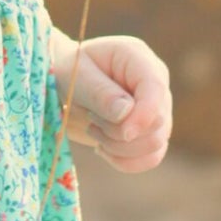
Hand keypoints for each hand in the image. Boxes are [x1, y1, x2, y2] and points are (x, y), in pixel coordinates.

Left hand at [52, 32, 171, 171]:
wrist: (62, 86)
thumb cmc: (66, 72)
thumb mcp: (75, 76)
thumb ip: (100, 93)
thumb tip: (127, 113)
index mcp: (137, 58)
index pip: (156, 89)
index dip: (143, 115)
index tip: (123, 133)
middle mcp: (154, 83)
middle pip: (157, 124)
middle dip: (119, 132)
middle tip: (90, 118)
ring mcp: (156, 109)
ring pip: (155, 145)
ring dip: (118, 147)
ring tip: (93, 129)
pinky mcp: (149, 132)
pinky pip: (150, 158)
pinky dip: (124, 161)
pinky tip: (102, 148)